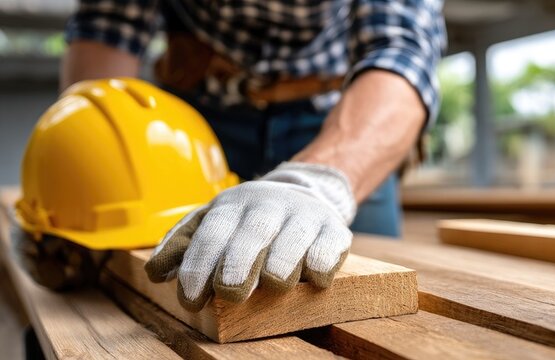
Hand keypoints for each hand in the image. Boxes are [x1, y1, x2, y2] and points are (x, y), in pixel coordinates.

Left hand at [144, 162, 355, 311]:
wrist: (306, 192)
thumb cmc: (250, 220)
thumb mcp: (214, 222)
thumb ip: (184, 245)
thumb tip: (156, 272)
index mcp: (233, 205)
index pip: (213, 233)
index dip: (200, 266)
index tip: (192, 297)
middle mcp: (269, 205)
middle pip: (253, 232)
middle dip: (241, 263)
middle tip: (231, 293)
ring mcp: (304, 215)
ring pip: (294, 236)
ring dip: (284, 262)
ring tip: (275, 286)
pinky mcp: (334, 229)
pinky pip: (329, 244)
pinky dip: (322, 262)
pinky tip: (313, 279)